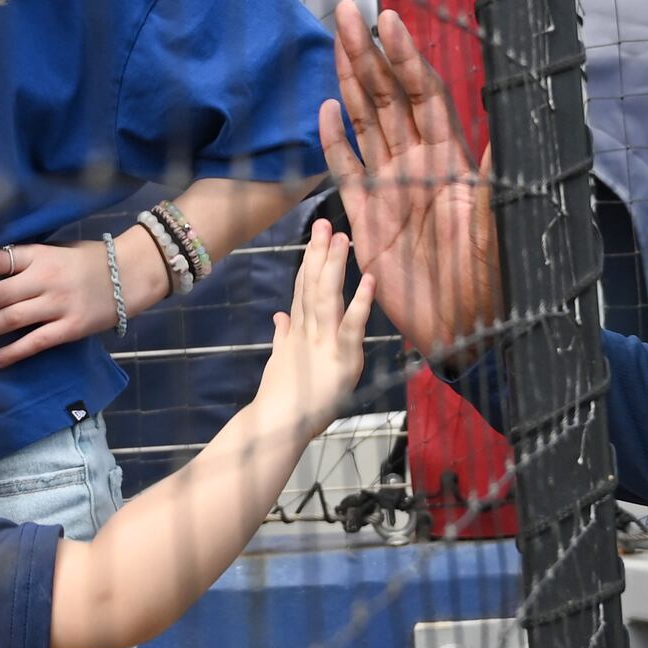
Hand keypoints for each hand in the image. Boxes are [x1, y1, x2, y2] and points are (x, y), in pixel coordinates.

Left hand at [0, 235, 157, 362]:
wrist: (131, 273)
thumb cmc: (88, 262)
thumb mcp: (54, 251)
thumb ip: (24, 263)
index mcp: (37, 254)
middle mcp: (44, 278)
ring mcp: (58, 303)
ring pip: (9, 320)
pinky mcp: (71, 327)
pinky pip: (35, 342)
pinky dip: (12, 352)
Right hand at [251, 220, 374, 431]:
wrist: (277, 425)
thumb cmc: (281, 400)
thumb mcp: (282, 362)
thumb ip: (283, 337)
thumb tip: (280, 316)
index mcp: (298, 332)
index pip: (303, 290)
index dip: (310, 262)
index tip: (316, 237)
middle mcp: (309, 332)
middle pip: (312, 286)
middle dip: (319, 253)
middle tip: (325, 223)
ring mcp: (323, 343)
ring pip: (327, 298)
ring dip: (335, 266)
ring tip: (342, 239)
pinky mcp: (340, 359)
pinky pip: (351, 327)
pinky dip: (361, 303)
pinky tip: (369, 281)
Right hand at [318, 3, 500, 363]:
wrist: (464, 335)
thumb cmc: (491, 287)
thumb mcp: (498, 233)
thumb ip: (493, 186)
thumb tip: (504, 137)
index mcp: (452, 163)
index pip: (425, 96)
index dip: (406, 59)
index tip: (389, 21)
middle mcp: (420, 166)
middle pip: (390, 98)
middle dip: (369, 54)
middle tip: (348, 12)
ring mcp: (392, 189)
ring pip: (367, 123)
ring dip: (351, 81)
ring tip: (336, 39)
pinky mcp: (369, 218)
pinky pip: (347, 171)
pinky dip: (335, 141)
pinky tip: (326, 109)